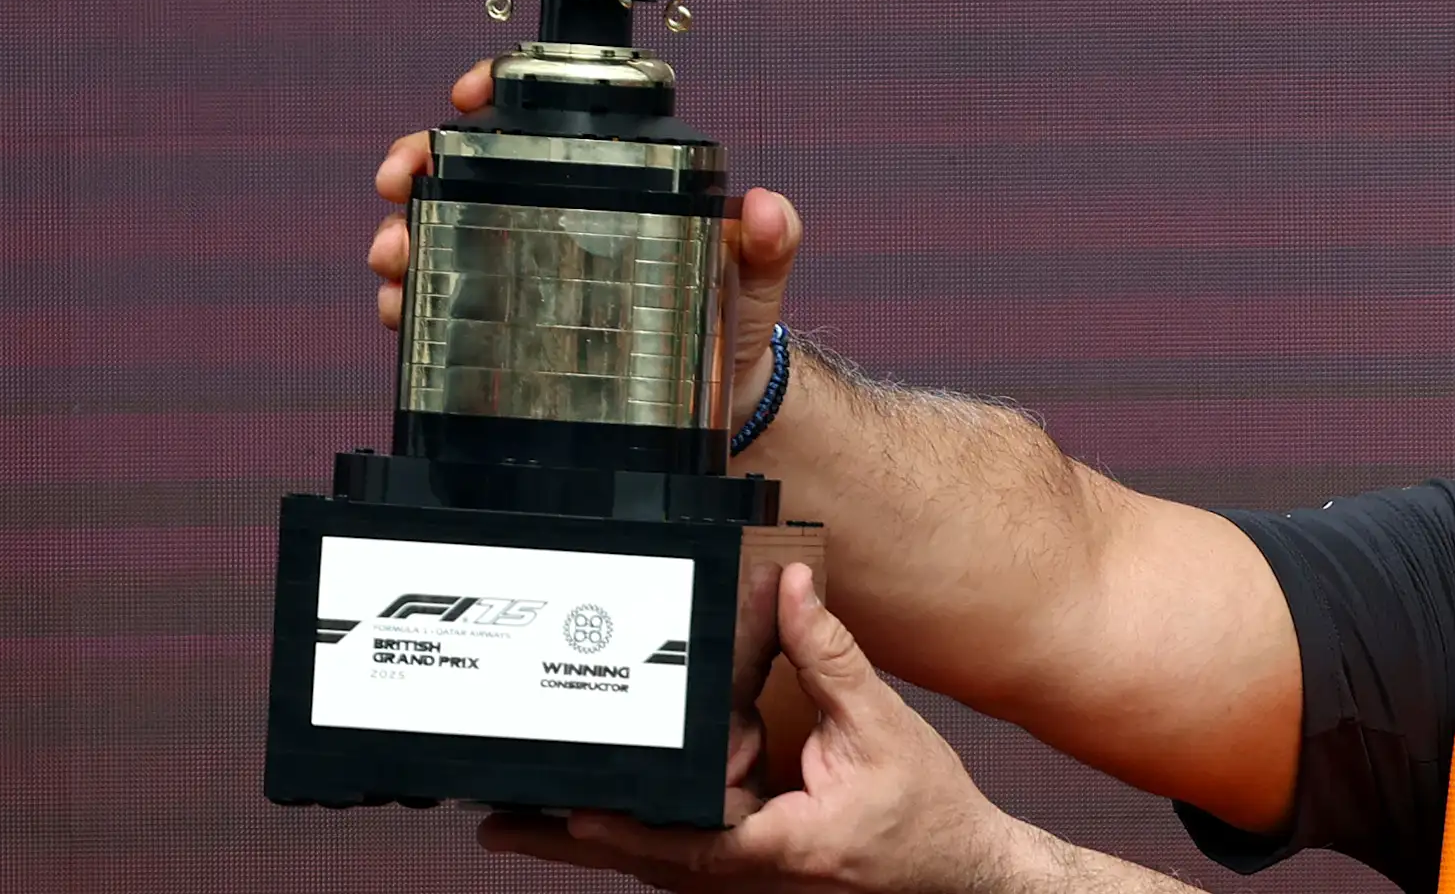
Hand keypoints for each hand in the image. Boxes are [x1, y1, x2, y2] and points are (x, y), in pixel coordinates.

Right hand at [366, 60, 802, 432]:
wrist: (719, 401)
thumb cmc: (732, 318)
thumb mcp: (756, 270)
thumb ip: (773, 236)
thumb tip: (767, 207)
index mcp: (606, 185)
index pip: (540, 119)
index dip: (494, 91)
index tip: (466, 96)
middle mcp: (554, 219)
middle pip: (466, 170)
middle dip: (418, 163)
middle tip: (402, 181)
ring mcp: (522, 271)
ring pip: (439, 235)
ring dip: (403, 235)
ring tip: (395, 254)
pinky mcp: (504, 327)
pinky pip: (440, 305)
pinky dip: (407, 302)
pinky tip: (399, 307)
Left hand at [480, 563, 1023, 892]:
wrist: (957, 868)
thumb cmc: (925, 812)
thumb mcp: (881, 727)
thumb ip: (830, 657)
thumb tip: (794, 590)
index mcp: (777, 845)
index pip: (684, 840)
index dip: (624, 826)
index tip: (569, 808)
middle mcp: (750, 875)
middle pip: (646, 860)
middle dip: (569, 843)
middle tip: (497, 826)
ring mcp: (745, 881)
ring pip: (655, 864)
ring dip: (591, 843)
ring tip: (520, 822)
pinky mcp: (750, 872)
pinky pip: (679, 857)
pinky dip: (636, 838)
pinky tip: (599, 818)